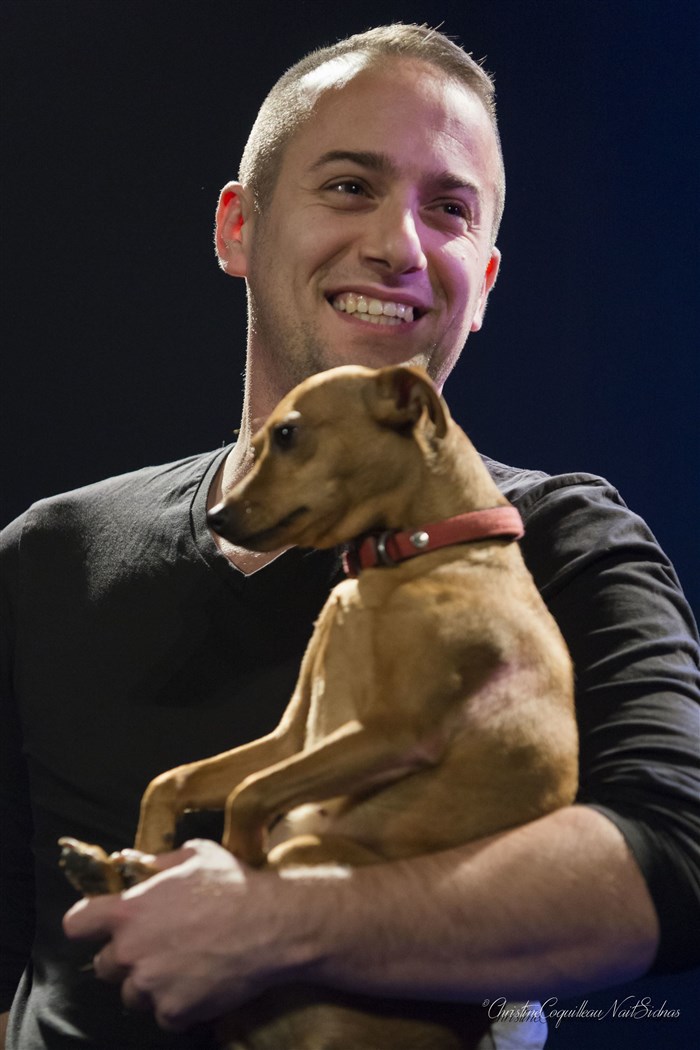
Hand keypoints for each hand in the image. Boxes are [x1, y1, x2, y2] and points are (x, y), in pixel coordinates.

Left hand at [62, 839, 289, 1030]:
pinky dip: (178, 1005)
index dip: (88, 924)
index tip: (103, 924)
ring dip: (150, 984)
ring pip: (132, 994)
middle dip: (126, 957)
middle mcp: (132, 950)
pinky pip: (163, 1015)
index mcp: (129, 910)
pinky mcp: (173, 1012)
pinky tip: (201, 984)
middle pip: (104, 965)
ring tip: (182, 967)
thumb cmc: (234, 883)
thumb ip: (158, 861)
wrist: (272, 925)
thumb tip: (133, 862)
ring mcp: (151, 985)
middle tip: (157, 946)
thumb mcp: (195, 854)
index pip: (76, 924)